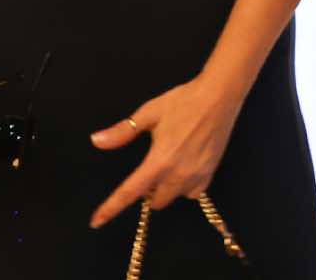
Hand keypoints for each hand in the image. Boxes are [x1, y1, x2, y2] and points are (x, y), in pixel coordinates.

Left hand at [87, 80, 241, 227]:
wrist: (219, 95)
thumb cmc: (183, 101)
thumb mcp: (149, 113)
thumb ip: (122, 132)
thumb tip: (96, 141)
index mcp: (159, 161)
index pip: (129, 192)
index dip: (111, 208)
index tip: (96, 221)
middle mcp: (178, 174)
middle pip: (156, 202)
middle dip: (149, 191)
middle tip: (151, 169)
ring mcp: (197, 175)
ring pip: (174, 197)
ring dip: (166, 189)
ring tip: (169, 166)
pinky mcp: (211, 172)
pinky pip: (193, 193)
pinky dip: (184, 187)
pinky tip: (185, 170)